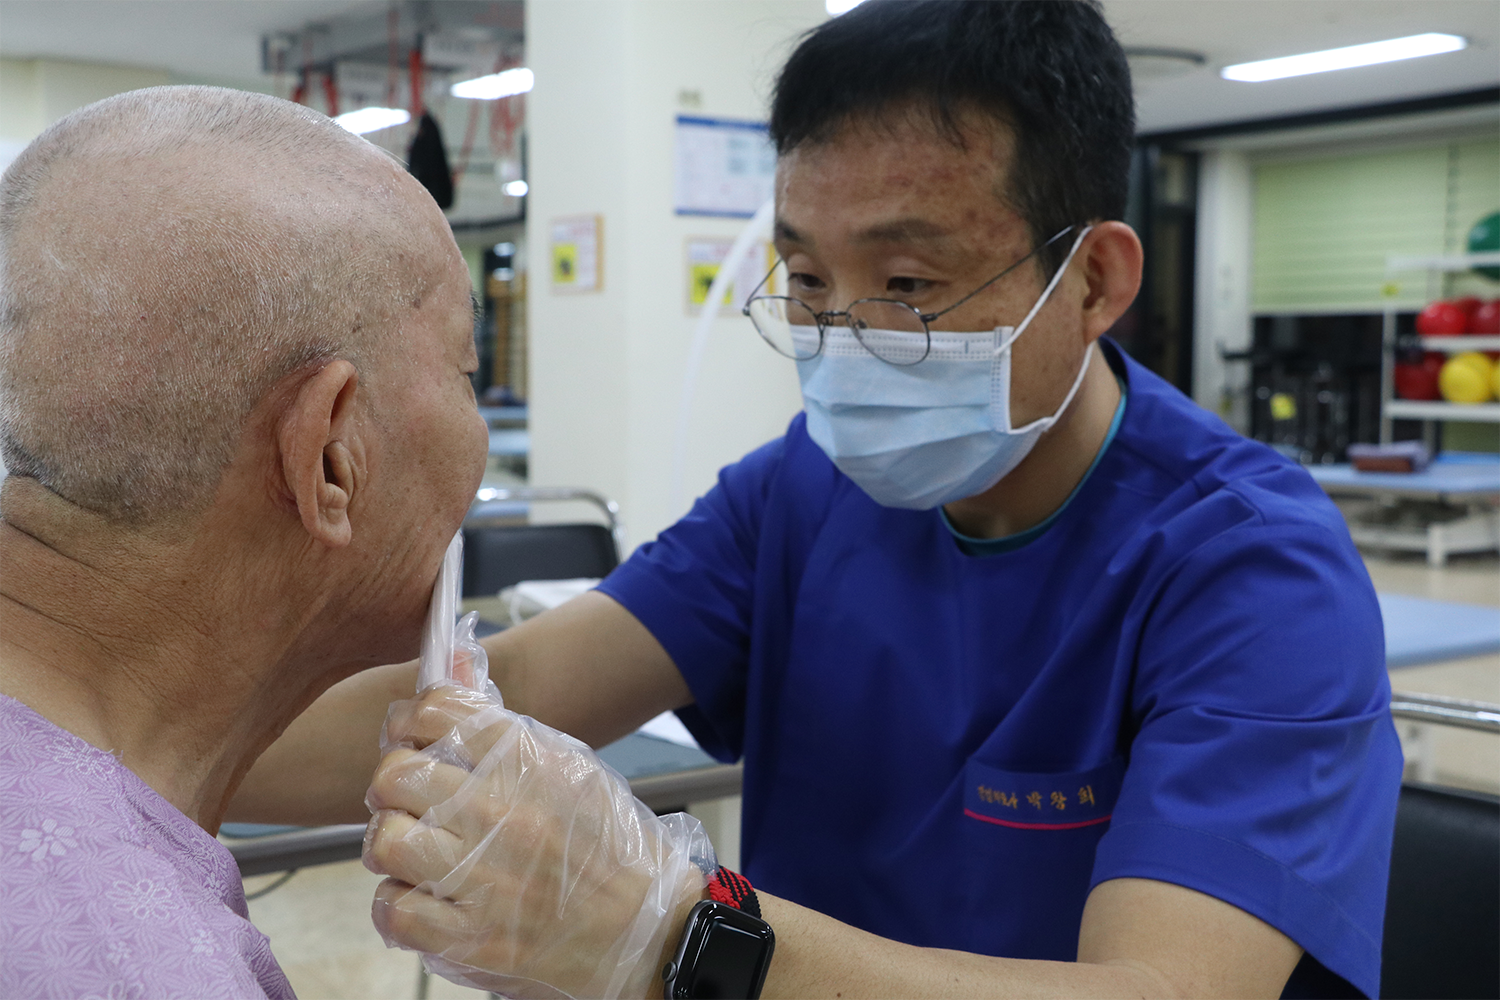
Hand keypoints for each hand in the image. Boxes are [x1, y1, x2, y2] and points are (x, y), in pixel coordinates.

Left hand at [364, 685, 711, 999]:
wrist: (651, 930)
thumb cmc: (612, 848)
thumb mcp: (573, 768)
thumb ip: (506, 727)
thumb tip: (455, 667)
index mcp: (529, 762)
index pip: (436, 712)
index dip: (409, 722)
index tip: (409, 737)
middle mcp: (503, 813)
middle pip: (396, 775)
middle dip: (392, 786)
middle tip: (406, 801)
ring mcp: (485, 878)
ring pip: (386, 840)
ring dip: (392, 844)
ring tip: (413, 852)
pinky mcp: (473, 939)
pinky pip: (395, 908)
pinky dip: (397, 903)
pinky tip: (420, 898)